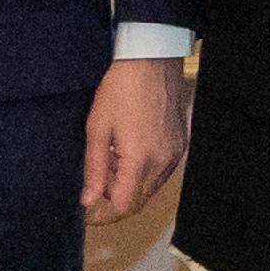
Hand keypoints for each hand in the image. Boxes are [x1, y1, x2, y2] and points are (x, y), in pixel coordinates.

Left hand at [83, 55, 188, 223]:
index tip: (90, 205)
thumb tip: (89, 200)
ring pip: (150, 187)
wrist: (151, 60)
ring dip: (130, 181)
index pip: (124, 205)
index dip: (104, 210)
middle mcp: (162, 162)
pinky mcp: (180, 145)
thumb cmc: (120, 90)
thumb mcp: (97, 128)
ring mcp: (174, 154)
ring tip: (114, 154)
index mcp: (139, 160)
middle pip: (138, 199)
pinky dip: (144, 169)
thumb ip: (94, 168)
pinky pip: (161, 171)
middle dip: (116, 194)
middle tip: (100, 172)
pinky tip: (131, 147)